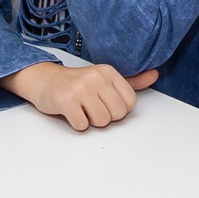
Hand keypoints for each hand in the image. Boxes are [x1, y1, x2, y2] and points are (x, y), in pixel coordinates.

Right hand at [6, 61, 157, 130]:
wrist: (43, 80)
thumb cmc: (76, 84)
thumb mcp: (104, 78)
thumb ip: (130, 82)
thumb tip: (155, 75)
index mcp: (108, 72)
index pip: (129, 103)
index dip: (118, 110)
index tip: (104, 102)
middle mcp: (96, 77)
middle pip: (117, 115)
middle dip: (104, 117)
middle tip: (91, 107)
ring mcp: (81, 88)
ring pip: (101, 122)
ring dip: (90, 121)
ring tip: (81, 109)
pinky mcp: (66, 100)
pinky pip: (82, 125)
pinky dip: (77, 124)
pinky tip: (71, 112)